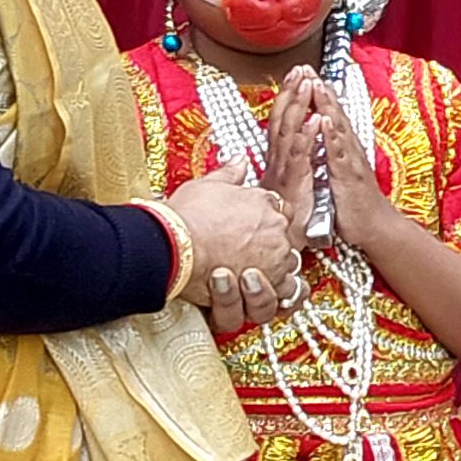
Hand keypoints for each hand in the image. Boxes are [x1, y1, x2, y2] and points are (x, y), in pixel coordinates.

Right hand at [165, 165, 294, 328]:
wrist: (173, 245)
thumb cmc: (186, 216)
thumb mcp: (209, 185)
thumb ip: (230, 173)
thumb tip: (239, 159)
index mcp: (267, 206)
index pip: (282, 213)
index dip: (267, 222)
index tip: (251, 229)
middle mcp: (277, 234)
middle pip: (287, 244)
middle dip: (269, 251)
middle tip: (244, 257)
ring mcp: (274, 263)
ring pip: (286, 274)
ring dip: (267, 277)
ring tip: (243, 276)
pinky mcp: (263, 289)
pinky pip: (277, 301)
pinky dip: (263, 300)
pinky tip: (246, 295)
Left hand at [274, 72, 399, 249]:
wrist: (374, 227)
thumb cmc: (353, 204)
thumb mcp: (337, 175)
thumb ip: (329, 157)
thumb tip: (319, 143)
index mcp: (342, 149)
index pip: (329, 117)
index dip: (318, 96)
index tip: (305, 75)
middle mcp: (348, 149)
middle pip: (334, 115)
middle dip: (320, 91)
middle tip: (308, 69)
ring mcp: (350, 160)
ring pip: (337, 128)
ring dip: (327, 105)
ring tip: (316, 85)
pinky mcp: (349, 175)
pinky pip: (339, 153)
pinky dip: (332, 135)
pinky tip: (326, 120)